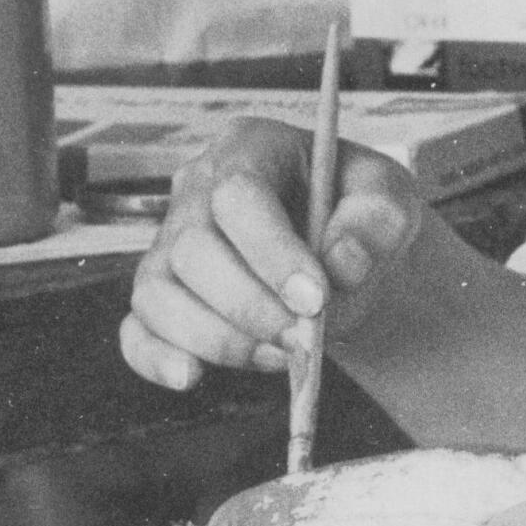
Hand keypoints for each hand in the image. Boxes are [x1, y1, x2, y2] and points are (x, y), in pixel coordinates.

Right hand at [120, 118, 426, 391]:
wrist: (345, 257)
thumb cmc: (359, 217)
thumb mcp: (390, 200)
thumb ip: (375, 221)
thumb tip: (343, 262)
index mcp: (250, 149)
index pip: (238, 194)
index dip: (271, 251)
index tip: (314, 300)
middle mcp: (196, 191)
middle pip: (192, 248)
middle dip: (249, 306)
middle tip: (302, 339)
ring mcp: (168, 246)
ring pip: (157, 293)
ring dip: (216, 338)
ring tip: (278, 356)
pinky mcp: (160, 298)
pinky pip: (135, 330)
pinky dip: (156, 358)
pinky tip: (193, 376)